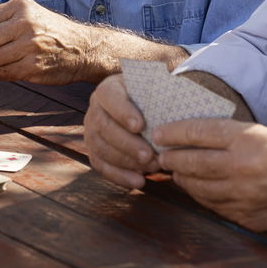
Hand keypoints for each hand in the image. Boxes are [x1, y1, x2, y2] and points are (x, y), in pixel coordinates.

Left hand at [0, 0, 96, 83]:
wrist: (83, 49)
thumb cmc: (52, 32)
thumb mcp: (31, 14)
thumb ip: (4, 19)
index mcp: (21, 6)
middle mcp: (25, 23)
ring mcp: (30, 45)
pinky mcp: (33, 66)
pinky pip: (3, 73)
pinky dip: (0, 75)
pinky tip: (6, 71)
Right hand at [85, 74, 159, 188]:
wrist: (143, 111)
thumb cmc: (152, 98)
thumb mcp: (154, 88)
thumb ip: (161, 88)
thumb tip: (174, 86)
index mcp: (109, 89)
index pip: (110, 97)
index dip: (122, 112)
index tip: (140, 125)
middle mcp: (95, 109)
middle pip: (104, 127)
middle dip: (127, 143)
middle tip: (149, 155)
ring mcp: (91, 131)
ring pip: (101, 148)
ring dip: (126, 162)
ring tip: (151, 168)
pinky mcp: (94, 151)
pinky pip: (101, 166)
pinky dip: (120, 176)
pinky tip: (139, 181)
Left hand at [155, 119, 266, 231]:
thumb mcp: (266, 132)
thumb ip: (231, 134)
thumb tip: (194, 133)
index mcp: (249, 141)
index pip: (199, 132)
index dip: (174, 132)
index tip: (160, 132)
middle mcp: (243, 169)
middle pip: (192, 162)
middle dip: (171, 157)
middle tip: (161, 153)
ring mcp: (243, 197)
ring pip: (197, 187)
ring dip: (182, 178)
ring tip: (176, 170)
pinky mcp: (245, 217)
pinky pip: (211, 205)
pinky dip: (200, 195)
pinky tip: (196, 187)